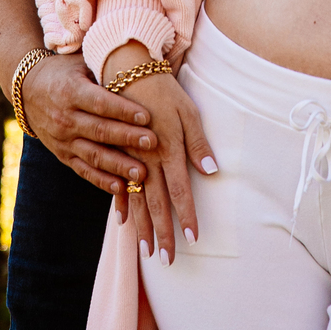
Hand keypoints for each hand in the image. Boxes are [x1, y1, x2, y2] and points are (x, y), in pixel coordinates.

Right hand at [18, 53, 157, 193]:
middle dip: (127, 138)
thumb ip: (103, 69)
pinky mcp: (62, 155)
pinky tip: (120, 188)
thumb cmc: (63, 71)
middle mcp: (64, 118)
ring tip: (142, 174)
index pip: (100, 103)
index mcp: (70, 91)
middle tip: (153, 143)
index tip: (147, 116)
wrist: (27, 89)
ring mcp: (62, 140)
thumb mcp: (80, 63)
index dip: (123, 111)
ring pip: (94, 155)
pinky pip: (83, 170)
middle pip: (100, 131)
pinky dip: (102, 180)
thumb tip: (138, 69)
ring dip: (119, 166)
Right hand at [113, 72, 216, 265]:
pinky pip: (118, 184)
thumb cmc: (164, 89)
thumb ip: (198, 142)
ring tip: (146, 251)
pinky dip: (122, 204)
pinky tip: (123, 220)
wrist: (128, 69)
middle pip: (156, 203)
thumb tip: (212, 170)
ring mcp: (129, 156)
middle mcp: (147, 158)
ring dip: (142, 227)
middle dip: (162, 233)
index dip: (186, 216)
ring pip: (137, 200)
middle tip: (168, 260)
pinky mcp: (118, 151)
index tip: (192, 238)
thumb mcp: (187, 110)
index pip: (180, 191)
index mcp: (168, 148)